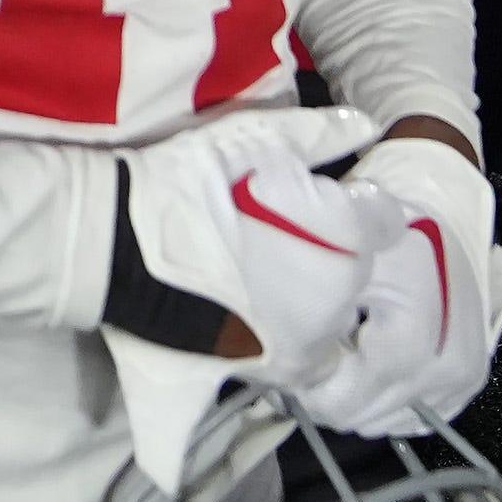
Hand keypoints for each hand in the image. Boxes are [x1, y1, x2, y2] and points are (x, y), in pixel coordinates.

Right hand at [110, 104, 400, 384]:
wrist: (120, 243)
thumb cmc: (190, 183)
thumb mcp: (253, 139)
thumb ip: (317, 134)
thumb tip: (366, 124)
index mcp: (345, 239)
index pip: (381, 221)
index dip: (352, 209)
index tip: (317, 202)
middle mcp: (336, 300)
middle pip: (350, 277)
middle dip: (325, 259)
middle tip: (269, 237)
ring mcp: (300, 347)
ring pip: (324, 329)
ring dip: (303, 311)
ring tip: (250, 284)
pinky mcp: (260, 375)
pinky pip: (288, 377)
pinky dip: (277, 365)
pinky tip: (245, 341)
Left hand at [301, 131, 501, 436]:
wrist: (443, 214)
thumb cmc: (389, 228)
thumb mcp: (345, 253)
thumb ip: (313, 303)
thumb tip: (279, 356)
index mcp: (418, 332)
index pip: (350, 395)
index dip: (308, 388)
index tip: (282, 367)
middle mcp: (449, 364)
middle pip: (366, 414)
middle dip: (326, 394)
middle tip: (301, 360)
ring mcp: (462, 378)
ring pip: (383, 421)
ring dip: (352, 398)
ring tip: (333, 357)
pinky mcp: (465, 385)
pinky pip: (409, 418)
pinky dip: (380, 399)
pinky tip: (364, 364)